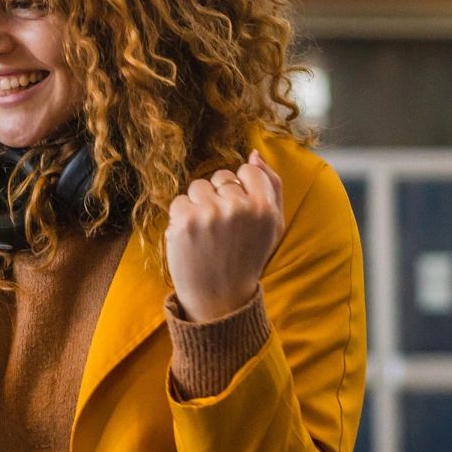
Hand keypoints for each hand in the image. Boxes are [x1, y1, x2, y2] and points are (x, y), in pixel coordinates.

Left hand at [165, 150, 284, 322]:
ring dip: (198, 206)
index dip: (239, 189)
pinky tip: (191, 239)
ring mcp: (210, 213)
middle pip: (220, 177)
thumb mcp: (272, 225)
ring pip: (198, 186)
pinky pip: (178, 201)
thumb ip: (271, 186)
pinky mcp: (185, 222)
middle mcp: (239, 207)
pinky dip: (181, 218)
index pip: (247, 170)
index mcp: (264, 207)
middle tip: (222, 229)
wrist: (219, 297)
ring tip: (206, 233)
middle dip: (218, 198)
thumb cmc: (246, 258)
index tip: (238, 212)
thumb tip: (255, 153)